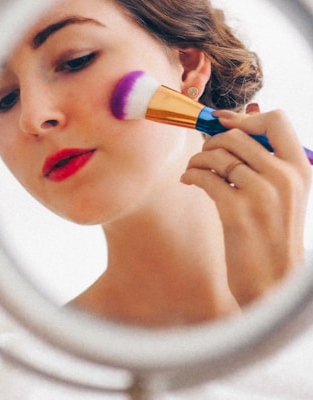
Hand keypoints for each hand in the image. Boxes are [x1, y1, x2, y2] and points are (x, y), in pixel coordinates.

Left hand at [180, 104, 311, 305]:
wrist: (273, 281)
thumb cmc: (273, 235)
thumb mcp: (283, 194)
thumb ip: (268, 158)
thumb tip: (246, 114)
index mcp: (300, 169)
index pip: (276, 121)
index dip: (243, 118)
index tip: (221, 122)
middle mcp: (284, 178)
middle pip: (237, 136)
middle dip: (211, 141)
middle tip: (203, 154)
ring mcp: (262, 195)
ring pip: (218, 155)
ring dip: (198, 159)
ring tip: (193, 169)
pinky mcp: (237, 212)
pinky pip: (205, 177)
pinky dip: (190, 174)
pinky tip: (188, 180)